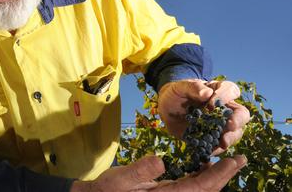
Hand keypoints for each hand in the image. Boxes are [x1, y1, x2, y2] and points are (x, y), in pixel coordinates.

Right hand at [69, 154, 246, 191]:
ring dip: (215, 176)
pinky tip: (203, 167)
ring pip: (200, 189)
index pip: (200, 187)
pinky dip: (201, 177)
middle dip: (225, 175)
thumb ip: (140, 171)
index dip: (219, 174)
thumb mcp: (120, 179)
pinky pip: (190, 187)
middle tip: (240, 159)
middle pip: (206, 190)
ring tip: (227, 162)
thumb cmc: (107, 191)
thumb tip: (161, 159)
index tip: (234, 161)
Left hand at [156, 79, 249, 152]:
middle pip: (241, 113)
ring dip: (231, 137)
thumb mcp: (180, 87)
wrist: (167, 109)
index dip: (225, 96)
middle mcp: (225, 108)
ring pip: (236, 132)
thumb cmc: (176, 94)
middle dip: (238, 120)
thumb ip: (193, 87)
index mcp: (219, 90)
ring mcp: (221, 124)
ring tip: (223, 142)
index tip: (210, 105)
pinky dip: (217, 149)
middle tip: (230, 126)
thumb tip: (207, 93)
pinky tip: (210, 151)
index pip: (231, 90)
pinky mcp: (213, 137)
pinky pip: (221, 145)